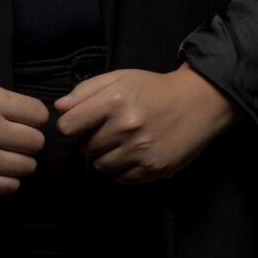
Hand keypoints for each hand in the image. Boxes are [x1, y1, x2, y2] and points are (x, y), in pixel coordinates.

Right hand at [0, 55, 48, 196]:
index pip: (39, 114)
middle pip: (36, 142)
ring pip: (27, 166)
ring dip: (21, 163)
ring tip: (8, 156)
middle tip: (17, 141)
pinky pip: (11, 186)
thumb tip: (2, 41)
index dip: (35, 119)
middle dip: (30, 142)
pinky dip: (8, 181)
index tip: (25, 121)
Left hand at [52, 63, 242, 183]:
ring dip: (106, 157)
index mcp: (114, 100)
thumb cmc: (154, 89)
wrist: (198, 103)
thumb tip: (59, 108)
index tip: (80, 125)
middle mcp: (126, 126)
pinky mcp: (154, 168)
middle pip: (84, 148)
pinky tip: (133, 154)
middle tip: (108, 131)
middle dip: (91, 141)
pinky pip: (121, 178)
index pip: (68, 127)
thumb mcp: (120, 78)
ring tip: (122, 143)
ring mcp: (141, 150)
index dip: (70, 127)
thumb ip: (86, 90)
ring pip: (101, 166)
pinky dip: (122, 169)